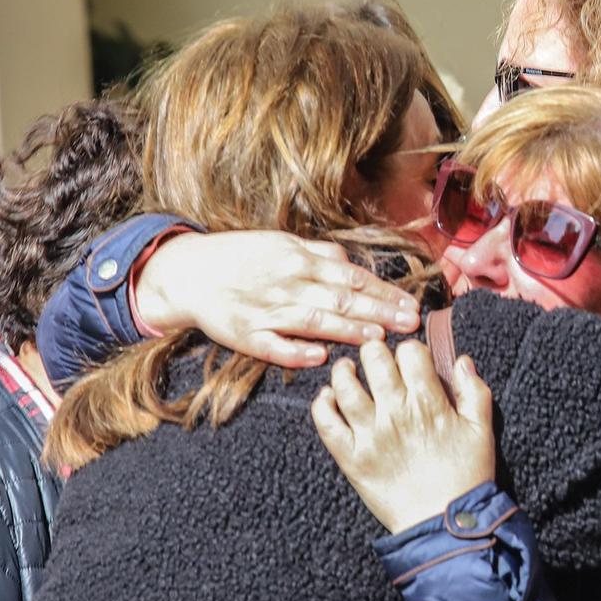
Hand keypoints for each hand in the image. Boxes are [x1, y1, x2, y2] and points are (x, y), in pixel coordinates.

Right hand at [135, 231, 422, 368]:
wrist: (188, 273)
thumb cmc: (241, 257)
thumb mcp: (282, 243)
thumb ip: (320, 254)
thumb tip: (352, 263)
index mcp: (299, 259)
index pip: (352, 277)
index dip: (383, 292)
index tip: (412, 305)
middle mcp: (287, 283)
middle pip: (341, 299)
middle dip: (379, 312)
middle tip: (410, 324)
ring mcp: (267, 311)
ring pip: (314, 321)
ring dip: (348, 330)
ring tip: (379, 339)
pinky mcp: (246, 335)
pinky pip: (274, 346)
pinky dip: (296, 351)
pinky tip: (320, 358)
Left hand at [312, 339, 495, 532]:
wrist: (442, 524)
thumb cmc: (466, 477)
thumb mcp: (482, 431)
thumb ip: (475, 391)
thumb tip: (462, 360)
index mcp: (429, 403)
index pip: (410, 352)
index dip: (409, 350)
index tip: (409, 360)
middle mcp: (396, 413)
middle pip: (374, 359)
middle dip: (375, 351)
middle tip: (375, 357)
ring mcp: (370, 435)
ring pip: (345, 385)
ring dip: (344, 371)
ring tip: (347, 370)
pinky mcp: (351, 458)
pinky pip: (326, 422)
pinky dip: (322, 404)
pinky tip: (328, 398)